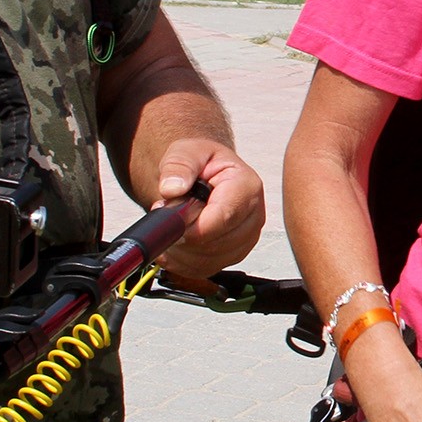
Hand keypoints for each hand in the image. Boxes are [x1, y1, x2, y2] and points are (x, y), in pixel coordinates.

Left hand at [149, 138, 263, 278]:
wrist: (205, 175)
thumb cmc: (201, 163)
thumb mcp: (187, 151)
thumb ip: (179, 165)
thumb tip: (172, 188)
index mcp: (247, 187)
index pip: (224, 217)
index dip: (194, 225)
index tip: (172, 220)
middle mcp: (253, 217)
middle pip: (217, 243)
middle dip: (185, 235)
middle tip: (167, 215)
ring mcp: (246, 239)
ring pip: (209, 260)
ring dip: (181, 250)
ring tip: (171, 226)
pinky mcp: (233, 255)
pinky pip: (204, 269)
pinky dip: (183, 262)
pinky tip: (175, 242)